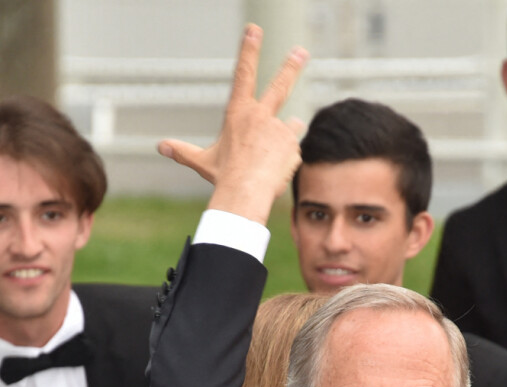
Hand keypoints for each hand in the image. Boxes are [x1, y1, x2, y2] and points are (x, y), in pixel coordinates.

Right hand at [158, 24, 308, 224]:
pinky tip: (275, 172)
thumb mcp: (202, 162)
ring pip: (288, 129)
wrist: (245, 192)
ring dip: (285, 136)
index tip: (255, 30)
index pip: (243, 74)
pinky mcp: (293, 145)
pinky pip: (292, 152)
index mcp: (238, 113)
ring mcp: (279, 129)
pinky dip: (286, 161)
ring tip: (271, 155)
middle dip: (291, 66)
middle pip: (280, 86)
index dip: (249, 49)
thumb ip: (183, 152)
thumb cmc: (223, 176)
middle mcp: (261, 115)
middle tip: (301, 52)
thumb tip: (160, 147)